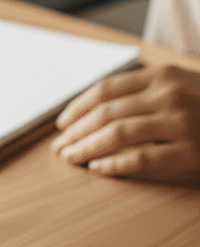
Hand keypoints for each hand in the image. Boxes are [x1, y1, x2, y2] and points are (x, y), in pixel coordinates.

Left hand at [51, 65, 199, 183]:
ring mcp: (181, 123)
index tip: (61, 123)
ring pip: (116, 135)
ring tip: (71, 158)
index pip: (104, 90)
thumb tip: (97, 109)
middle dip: (75, 131)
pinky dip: (114, 165)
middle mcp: (168, 95)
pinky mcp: (191, 151)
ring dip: (86, 148)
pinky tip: (98, 170)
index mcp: (163, 76)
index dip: (76, 107)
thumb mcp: (182, 87)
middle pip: (104, 113)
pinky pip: (141, 159)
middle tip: (59, 147)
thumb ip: (146, 91)